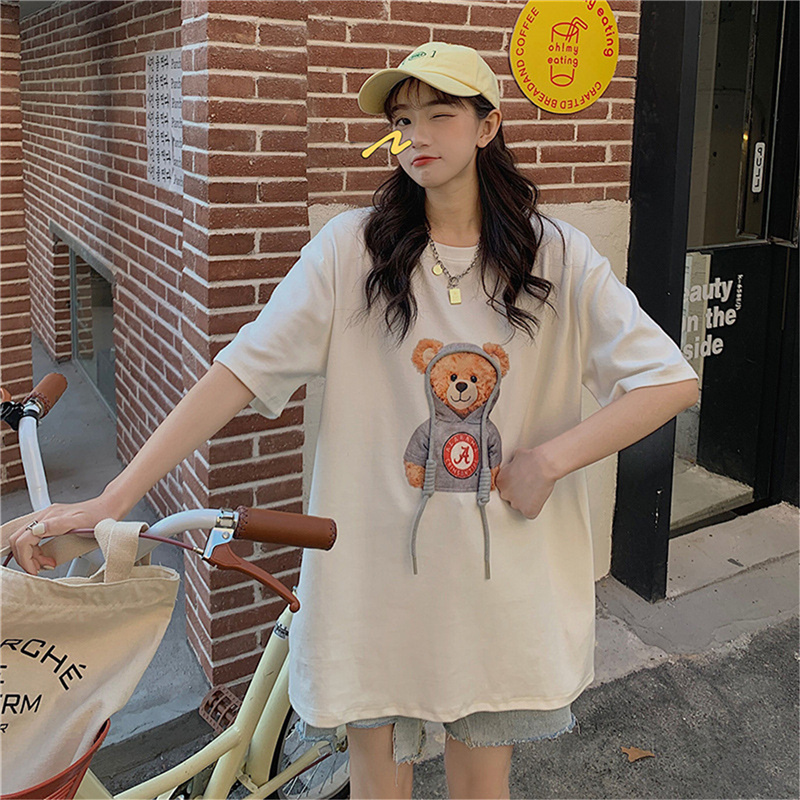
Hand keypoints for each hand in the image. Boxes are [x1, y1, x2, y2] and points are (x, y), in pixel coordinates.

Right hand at [8, 493, 123, 575]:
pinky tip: (48, 556)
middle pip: (19, 540)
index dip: (26, 559)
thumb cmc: (99, 516)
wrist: (109, 508)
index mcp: (50, 517)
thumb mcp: (80, 523)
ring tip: (47, 563)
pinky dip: (36, 550)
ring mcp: (47, 519)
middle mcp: (45, 516)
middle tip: (41, 568)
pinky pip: (32, 538)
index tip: (36, 570)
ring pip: (24, 539)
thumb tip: (36, 530)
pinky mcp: (50, 522)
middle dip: (27, 558)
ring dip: (31, 555)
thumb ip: (57, 525)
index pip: (23, 540)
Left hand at [495, 447, 559, 518]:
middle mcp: (505, 494)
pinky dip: (535, 508)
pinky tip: (538, 499)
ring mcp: (516, 504)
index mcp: (500, 481)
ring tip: (535, 490)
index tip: (521, 482)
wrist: (543, 465)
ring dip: (526, 500)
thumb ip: (512, 466)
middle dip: (518, 493)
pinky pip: (530, 513)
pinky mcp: (527, 511)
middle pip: (510, 497)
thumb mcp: (515, 458)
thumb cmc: (532, 459)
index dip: (514, 484)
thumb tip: (516, 464)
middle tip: (529, 486)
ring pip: (519, 506)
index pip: (504, 487)